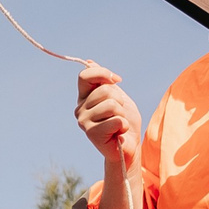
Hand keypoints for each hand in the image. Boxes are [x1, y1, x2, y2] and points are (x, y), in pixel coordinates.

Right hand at [74, 63, 141, 208]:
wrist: (129, 147)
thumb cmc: (124, 122)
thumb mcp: (117, 96)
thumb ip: (104, 81)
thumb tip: (89, 61)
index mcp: (84, 97)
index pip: (86, 75)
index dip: (103, 74)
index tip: (117, 80)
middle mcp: (80, 109)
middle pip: (105, 90)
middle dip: (119, 101)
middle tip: (119, 115)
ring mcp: (83, 122)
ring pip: (111, 105)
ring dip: (122, 115)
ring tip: (119, 125)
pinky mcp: (91, 134)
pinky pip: (115, 120)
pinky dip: (123, 125)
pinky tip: (119, 133)